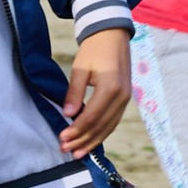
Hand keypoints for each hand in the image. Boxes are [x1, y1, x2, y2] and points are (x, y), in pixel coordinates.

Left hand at [60, 27, 130, 152]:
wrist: (113, 36)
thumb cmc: (94, 49)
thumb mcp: (80, 68)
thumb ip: (74, 92)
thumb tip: (67, 115)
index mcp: (110, 88)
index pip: (91, 117)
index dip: (76, 130)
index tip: (62, 138)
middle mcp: (121, 97)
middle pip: (101, 126)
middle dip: (82, 140)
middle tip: (66, 150)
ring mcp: (126, 99)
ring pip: (109, 127)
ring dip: (92, 141)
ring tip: (77, 152)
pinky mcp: (125, 99)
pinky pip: (113, 121)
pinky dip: (101, 133)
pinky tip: (90, 141)